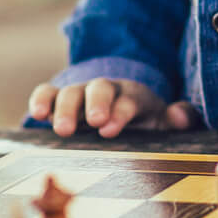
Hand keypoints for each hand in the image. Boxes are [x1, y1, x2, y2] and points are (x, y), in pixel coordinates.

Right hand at [27, 77, 194, 138]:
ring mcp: (81, 93)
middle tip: (91, 122)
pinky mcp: (59, 99)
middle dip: (95, 103)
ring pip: (71, 92)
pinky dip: (41, 100)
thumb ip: (179, 119)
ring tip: (60, 129)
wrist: (118, 111)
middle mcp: (106, 90)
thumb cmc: (143, 122)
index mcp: (134, 95)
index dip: (120, 112)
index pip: (129, 99)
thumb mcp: (164, 122)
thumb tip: (181, 117)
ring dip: (64, 107)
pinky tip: (36, 115)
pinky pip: (48, 93)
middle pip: (100, 88)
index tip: (108, 128)